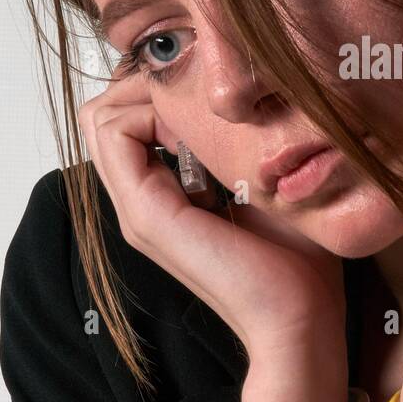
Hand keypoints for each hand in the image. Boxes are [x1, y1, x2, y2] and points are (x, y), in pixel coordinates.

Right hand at [77, 68, 346, 359]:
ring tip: (201, 118)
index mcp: (163, 196)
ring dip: (148, 97)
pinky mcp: (147, 214)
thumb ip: (236, 149)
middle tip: (199, 98)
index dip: (157, 89)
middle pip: (104, 113)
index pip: (124, 117)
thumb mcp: (262, 183)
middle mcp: (141, 202)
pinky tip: (200, 135)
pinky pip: (116, 136)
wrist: (300, 316)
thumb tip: (238, 102)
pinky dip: (152, 114)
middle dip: (146, 85)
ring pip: (102, 118)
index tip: (209, 97)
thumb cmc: (297, 257)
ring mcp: (138, 210)